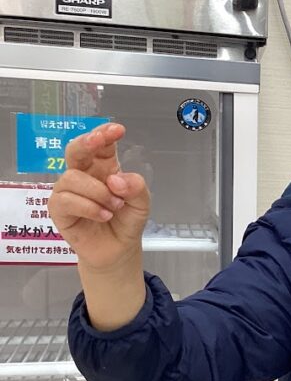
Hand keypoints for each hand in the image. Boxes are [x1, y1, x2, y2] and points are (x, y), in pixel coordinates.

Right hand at [48, 123, 150, 271]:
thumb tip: (115, 180)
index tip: (117, 129)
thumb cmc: (127, 222)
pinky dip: (89, 207)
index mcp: (104, 168)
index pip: (101, 145)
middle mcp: (84, 175)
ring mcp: (68, 192)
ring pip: (72, 177)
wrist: (118, 250)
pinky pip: (66, 200)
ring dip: (98, 192)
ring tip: (114, 207)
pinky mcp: (59, 210)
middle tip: (99, 141)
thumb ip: (136, 188)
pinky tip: (103, 215)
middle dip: (85, 142)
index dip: (105, 134)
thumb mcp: (142, 204)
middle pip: (75, 150)